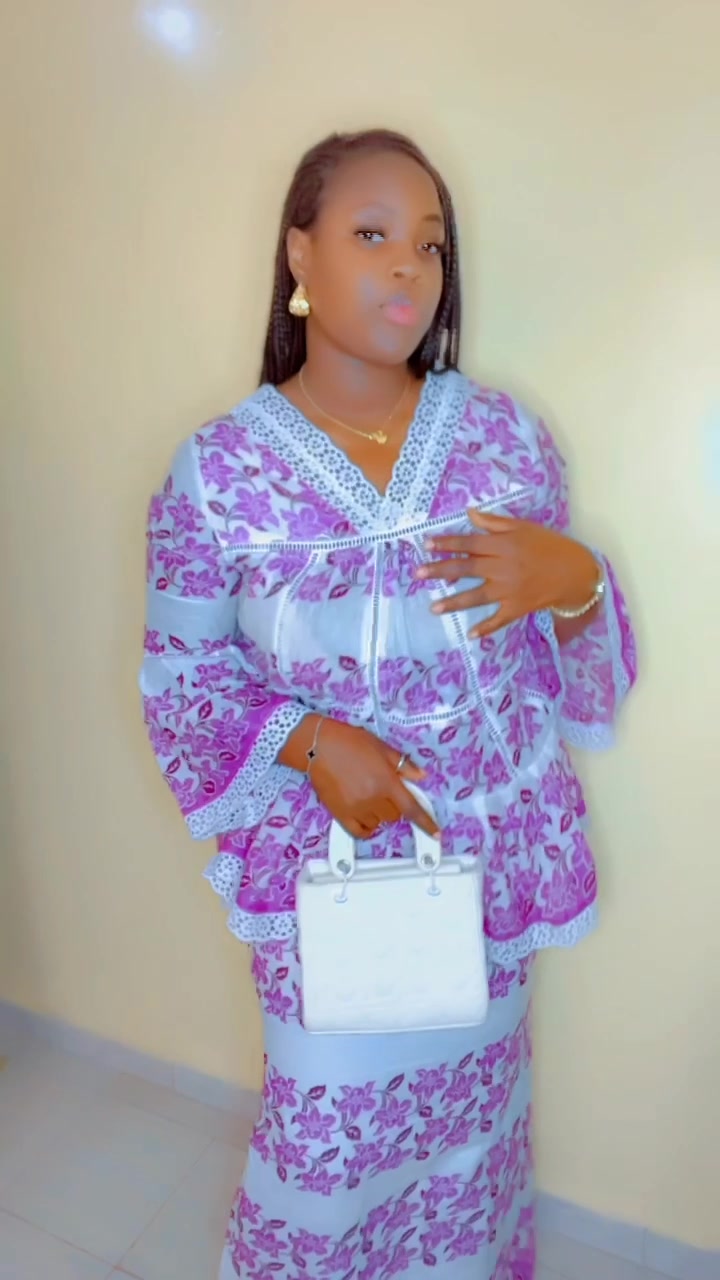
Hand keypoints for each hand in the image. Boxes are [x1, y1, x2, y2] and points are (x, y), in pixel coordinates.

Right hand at [286, 718, 439, 840]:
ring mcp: (356, 808)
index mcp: (386, 782)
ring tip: (370, 796)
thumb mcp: (381, 747)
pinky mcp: (340, 813)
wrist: (318, 745)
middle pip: (395, 816)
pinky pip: (360, 831)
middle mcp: (373, 798)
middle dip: (395, 805)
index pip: (411, 808)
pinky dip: (367, 828)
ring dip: (380, 814)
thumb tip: (420, 776)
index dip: (426, 823)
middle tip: (385, 791)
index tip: (435, 833)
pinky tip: (366, 818)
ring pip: (378, 823)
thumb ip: (403, 764)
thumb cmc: (349, 741)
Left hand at [416, 509, 598, 637]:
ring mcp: (509, 590)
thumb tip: (469, 514)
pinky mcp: (518, 607)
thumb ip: (495, 522)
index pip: (469, 543)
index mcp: (503, 545)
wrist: (576, 572)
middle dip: (440, 570)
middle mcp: (503, 567)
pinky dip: (485, 628)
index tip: (426, 544)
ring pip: (476, 596)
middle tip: (417, 574)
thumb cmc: (549, 546)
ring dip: (453, 602)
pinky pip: (498, 620)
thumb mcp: (523, 527)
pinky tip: (470, 634)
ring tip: (433, 608)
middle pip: (466, 568)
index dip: (447, 543)